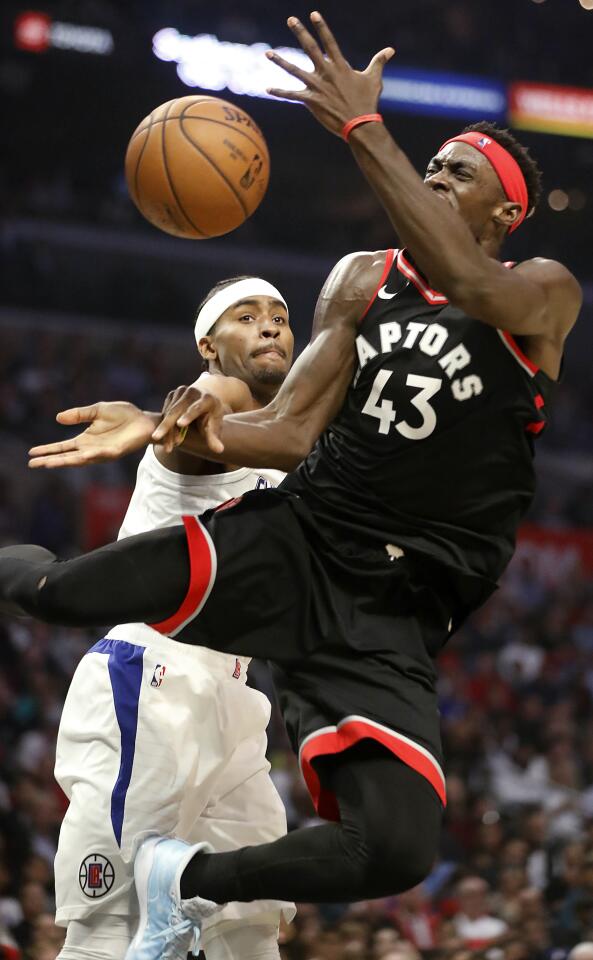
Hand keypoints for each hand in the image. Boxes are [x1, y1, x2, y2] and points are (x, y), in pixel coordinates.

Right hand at [28, 402, 158, 468]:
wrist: (144, 420)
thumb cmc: (123, 415)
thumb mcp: (97, 410)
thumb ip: (79, 414)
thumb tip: (58, 418)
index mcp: (85, 439)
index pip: (62, 447)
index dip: (47, 450)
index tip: (31, 453)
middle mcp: (91, 449)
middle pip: (67, 457)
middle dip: (50, 460)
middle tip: (32, 464)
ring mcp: (103, 452)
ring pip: (81, 460)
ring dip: (66, 461)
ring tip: (49, 464)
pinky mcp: (116, 452)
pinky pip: (102, 455)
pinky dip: (92, 455)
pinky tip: (82, 455)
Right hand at [152, 385, 224, 455]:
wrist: (205, 399)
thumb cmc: (211, 416)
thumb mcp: (215, 425)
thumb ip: (214, 437)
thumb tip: (219, 451)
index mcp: (207, 399)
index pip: (197, 408)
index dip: (188, 415)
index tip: (180, 424)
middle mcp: (193, 392)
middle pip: (177, 410)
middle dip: (167, 425)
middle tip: (156, 438)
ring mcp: (181, 392)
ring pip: (169, 413)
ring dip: (165, 430)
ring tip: (167, 447)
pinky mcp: (172, 394)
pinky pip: (165, 411)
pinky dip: (163, 425)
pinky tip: (164, 439)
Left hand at [266, 11, 393, 136]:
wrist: (360, 124)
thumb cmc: (367, 102)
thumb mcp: (374, 79)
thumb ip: (379, 61)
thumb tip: (390, 50)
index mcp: (340, 65)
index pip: (329, 41)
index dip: (321, 26)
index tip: (313, 14)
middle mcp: (326, 72)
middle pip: (310, 48)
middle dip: (300, 32)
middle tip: (290, 19)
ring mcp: (317, 86)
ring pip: (294, 70)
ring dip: (280, 61)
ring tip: (267, 53)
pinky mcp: (311, 101)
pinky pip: (292, 95)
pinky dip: (280, 92)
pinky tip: (268, 89)